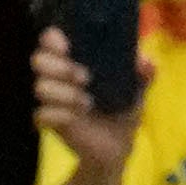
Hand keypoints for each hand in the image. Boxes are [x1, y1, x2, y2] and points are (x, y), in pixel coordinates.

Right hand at [29, 24, 134, 180]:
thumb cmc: (122, 109)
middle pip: (39, 60)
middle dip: (60, 67)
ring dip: (65, 94)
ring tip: (88, 103)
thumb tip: (146, 62)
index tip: (67, 46)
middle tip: (85, 78)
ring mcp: (53, 99)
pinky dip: (58, 115)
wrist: (117, 146)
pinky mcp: (51, 121)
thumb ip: (144, 74)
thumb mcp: (137, 89)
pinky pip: (40, 114)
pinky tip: (74, 118)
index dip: (53, 39)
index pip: (51, 39)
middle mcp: (59, 76)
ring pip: (40, 87)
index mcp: (76, 59)